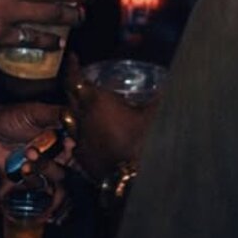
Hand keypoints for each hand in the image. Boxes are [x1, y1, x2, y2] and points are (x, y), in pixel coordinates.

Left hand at [0, 99, 75, 224]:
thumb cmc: (13, 117)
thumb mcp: (35, 112)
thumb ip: (56, 114)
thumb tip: (76, 116)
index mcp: (63, 139)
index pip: (80, 150)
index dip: (78, 151)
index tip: (70, 144)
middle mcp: (57, 155)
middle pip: (71, 167)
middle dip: (58, 159)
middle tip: (41, 148)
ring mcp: (44, 168)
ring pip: (57, 178)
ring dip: (45, 167)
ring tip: (29, 155)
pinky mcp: (29, 179)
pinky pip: (39, 186)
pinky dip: (32, 178)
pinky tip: (22, 168)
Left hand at [65, 55, 154, 184]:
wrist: (133, 180)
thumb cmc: (144, 142)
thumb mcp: (154, 115)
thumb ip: (159, 97)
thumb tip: (168, 84)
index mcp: (96, 101)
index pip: (75, 78)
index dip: (73, 66)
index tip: (73, 57)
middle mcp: (81, 117)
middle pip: (69, 96)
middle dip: (73, 85)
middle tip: (80, 79)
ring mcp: (78, 138)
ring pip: (69, 117)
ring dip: (75, 109)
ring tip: (85, 105)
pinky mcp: (81, 156)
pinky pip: (75, 138)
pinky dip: (81, 131)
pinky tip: (92, 133)